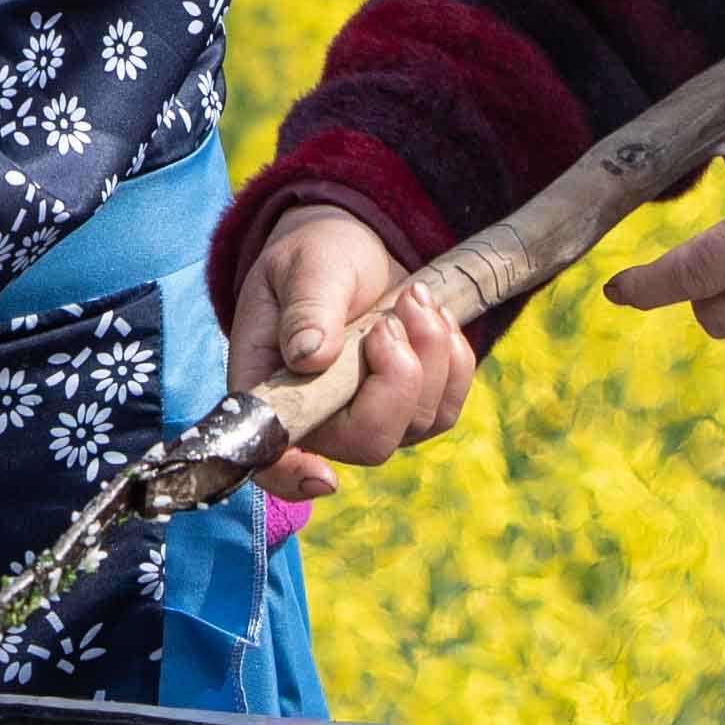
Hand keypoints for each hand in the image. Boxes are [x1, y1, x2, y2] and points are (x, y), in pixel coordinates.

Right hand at [222, 207, 473, 495]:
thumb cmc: (314, 257)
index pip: (272, 458)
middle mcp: (320, 418)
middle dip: (397, 380)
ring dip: (429, 354)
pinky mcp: (411, 407)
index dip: (293, 477)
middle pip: (369, 444)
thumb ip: (307, 308)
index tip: (324, 476)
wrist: (353, 247)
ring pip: (418, 423)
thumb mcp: (304, 266)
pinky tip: (431, 315)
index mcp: (272, 389)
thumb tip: (310, 356)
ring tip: (412, 299)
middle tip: (390, 321)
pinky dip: (452, 359)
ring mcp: (370, 417)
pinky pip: (447, 406)